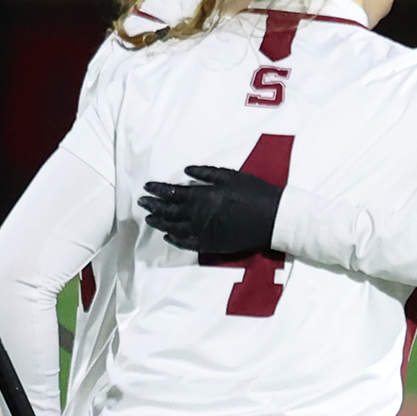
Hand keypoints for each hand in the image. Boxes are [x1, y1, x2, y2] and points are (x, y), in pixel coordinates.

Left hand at [138, 165, 281, 254]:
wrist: (273, 218)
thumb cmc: (254, 193)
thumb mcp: (231, 176)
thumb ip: (206, 174)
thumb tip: (186, 171)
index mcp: (202, 196)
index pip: (172, 193)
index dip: (157, 190)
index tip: (147, 187)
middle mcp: (198, 216)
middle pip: (168, 211)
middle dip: (153, 206)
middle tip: (143, 202)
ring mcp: (203, 232)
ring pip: (173, 228)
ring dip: (160, 223)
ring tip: (150, 219)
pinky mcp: (211, 245)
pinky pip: (187, 244)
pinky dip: (175, 240)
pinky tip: (168, 237)